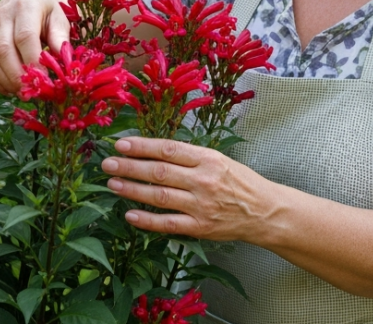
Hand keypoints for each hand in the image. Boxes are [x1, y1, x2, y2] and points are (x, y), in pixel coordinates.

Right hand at [0, 0, 69, 94]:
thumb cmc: (45, 11)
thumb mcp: (58, 18)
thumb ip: (60, 38)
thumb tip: (65, 62)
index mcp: (25, 6)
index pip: (25, 36)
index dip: (33, 60)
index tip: (44, 80)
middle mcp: (2, 15)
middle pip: (4, 50)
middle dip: (16, 76)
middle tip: (30, 93)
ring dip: (5, 81)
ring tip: (21, 93)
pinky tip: (10, 89)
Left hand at [101, 136, 280, 241]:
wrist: (265, 212)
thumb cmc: (239, 182)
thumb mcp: (218, 160)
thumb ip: (189, 156)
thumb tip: (152, 150)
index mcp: (208, 159)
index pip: (168, 149)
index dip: (141, 146)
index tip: (121, 144)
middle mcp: (204, 181)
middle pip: (159, 171)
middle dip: (130, 167)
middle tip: (108, 164)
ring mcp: (201, 206)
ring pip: (160, 196)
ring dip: (132, 190)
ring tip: (112, 184)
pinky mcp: (201, 228)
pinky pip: (168, 224)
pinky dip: (147, 220)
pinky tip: (129, 214)